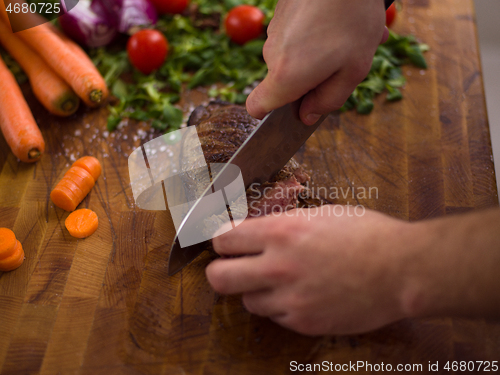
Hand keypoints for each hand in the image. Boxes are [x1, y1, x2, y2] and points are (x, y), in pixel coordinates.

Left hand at [206, 206, 412, 335]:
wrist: (402, 269)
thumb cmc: (367, 233)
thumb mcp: (320, 214)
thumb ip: (283, 223)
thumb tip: (257, 228)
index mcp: (282, 231)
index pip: (224, 239)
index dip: (222, 239)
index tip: (226, 242)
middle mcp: (279, 266)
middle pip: (218, 277)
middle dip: (220, 270)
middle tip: (232, 266)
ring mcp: (291, 298)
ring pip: (247, 301)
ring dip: (255, 290)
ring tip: (277, 281)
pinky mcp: (305, 322)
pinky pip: (276, 316)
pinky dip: (280, 306)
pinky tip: (300, 294)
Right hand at [246, 0, 387, 124]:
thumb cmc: (352, 19)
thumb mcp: (353, 71)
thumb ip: (328, 101)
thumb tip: (307, 115)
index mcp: (286, 76)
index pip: (255, 107)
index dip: (270, 115)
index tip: (293, 108)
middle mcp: (272, 55)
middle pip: (283, 82)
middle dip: (309, 80)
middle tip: (342, 65)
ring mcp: (274, 32)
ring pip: (292, 57)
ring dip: (316, 56)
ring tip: (346, 39)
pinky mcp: (280, 14)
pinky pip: (294, 36)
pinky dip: (313, 36)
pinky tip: (338, 24)